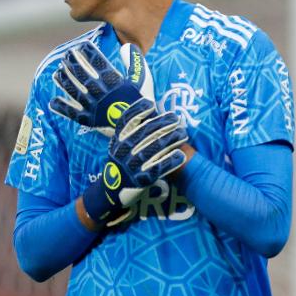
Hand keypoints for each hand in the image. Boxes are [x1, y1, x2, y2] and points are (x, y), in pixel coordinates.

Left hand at [49, 41, 153, 135]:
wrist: (138, 126)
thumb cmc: (141, 102)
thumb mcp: (143, 79)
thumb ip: (135, 61)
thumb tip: (126, 46)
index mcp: (111, 80)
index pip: (96, 61)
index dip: (88, 52)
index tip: (82, 46)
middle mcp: (98, 91)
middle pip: (81, 73)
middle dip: (73, 62)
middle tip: (67, 55)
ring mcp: (91, 105)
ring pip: (73, 89)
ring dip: (64, 80)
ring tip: (57, 72)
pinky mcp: (88, 119)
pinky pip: (71, 112)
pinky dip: (61, 107)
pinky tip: (53, 101)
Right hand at [82, 98, 187, 224]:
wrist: (112, 190)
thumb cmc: (121, 161)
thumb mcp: (119, 145)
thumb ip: (131, 130)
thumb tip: (149, 108)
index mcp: (118, 139)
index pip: (126, 121)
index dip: (138, 110)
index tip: (151, 104)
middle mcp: (123, 150)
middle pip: (145, 132)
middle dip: (162, 123)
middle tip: (175, 118)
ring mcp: (132, 164)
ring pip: (153, 148)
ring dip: (170, 139)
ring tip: (183, 134)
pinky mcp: (141, 179)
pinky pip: (158, 168)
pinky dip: (170, 161)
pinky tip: (180, 155)